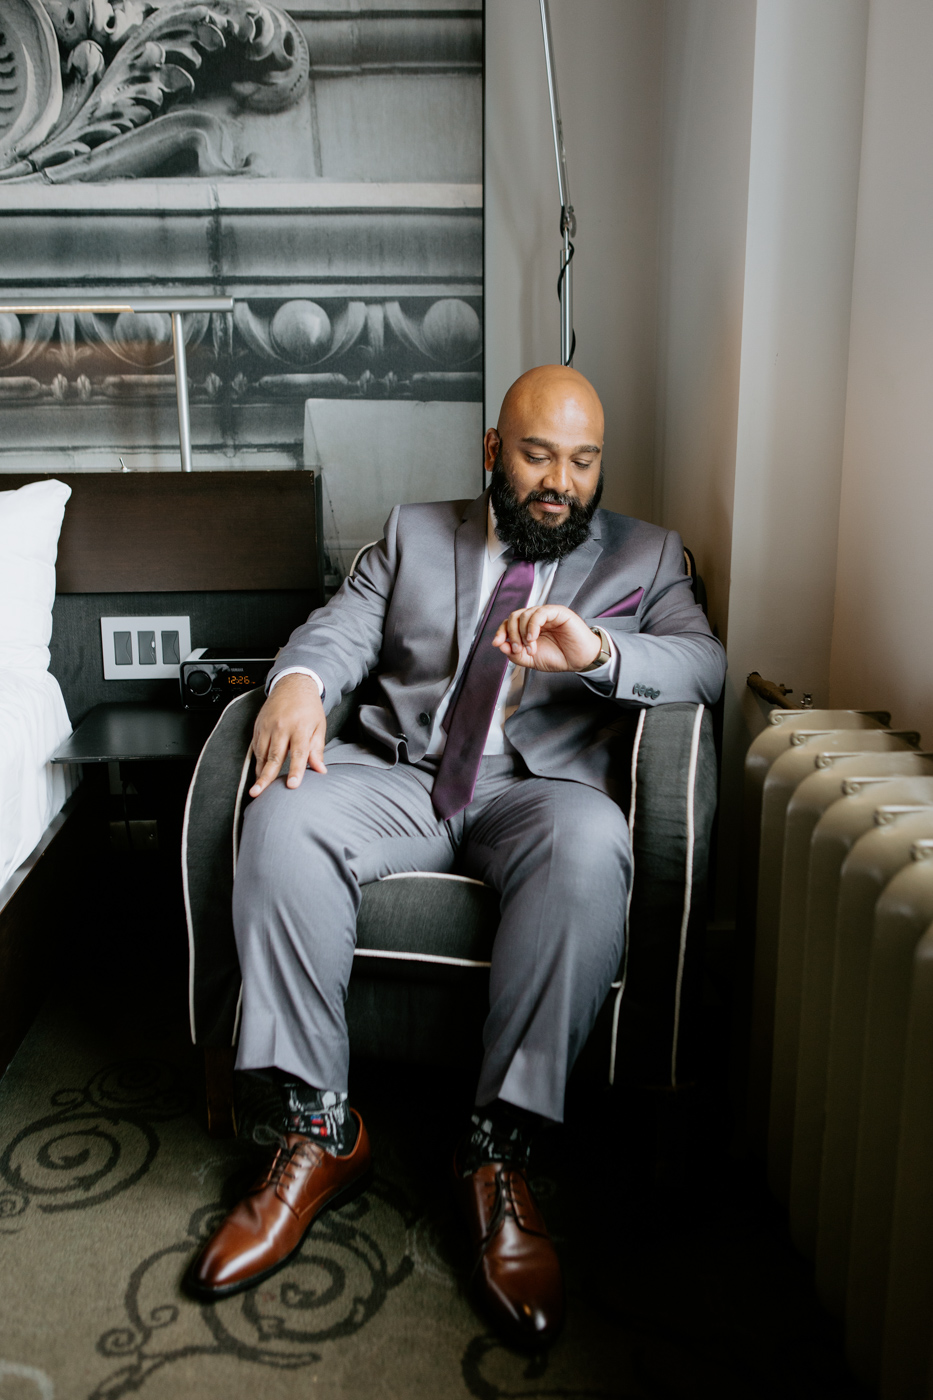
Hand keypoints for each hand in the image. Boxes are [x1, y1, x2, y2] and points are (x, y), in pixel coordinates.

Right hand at [249, 673, 327, 795]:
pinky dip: (258, 761)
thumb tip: (320, 770)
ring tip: (257, 789)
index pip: (298, 753)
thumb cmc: (309, 708)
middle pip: (274, 757)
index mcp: (300, 727)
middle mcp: (282, 727)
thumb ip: (317, 750)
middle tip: (258, 793)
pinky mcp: (258, 726)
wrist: (292, 686)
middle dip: (266, 778)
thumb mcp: (318, 726)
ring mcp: (268, 726)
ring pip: (261, 754)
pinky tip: (260, 771)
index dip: (296, 770)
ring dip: (260, 772)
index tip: (292, 785)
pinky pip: (256, 748)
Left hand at [492, 605, 601, 671]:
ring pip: (525, 614)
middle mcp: (537, 619)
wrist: (580, 660)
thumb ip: (515, 654)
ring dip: (522, 634)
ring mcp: (547, 614)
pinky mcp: (558, 612)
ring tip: (531, 649)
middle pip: (514, 616)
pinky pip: (539, 613)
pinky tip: (533, 639)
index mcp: (529, 627)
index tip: (497, 643)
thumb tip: (499, 645)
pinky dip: (532, 626)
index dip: (501, 631)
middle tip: (517, 649)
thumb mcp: (531, 660)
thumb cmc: (559, 657)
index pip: (510, 623)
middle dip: (510, 633)